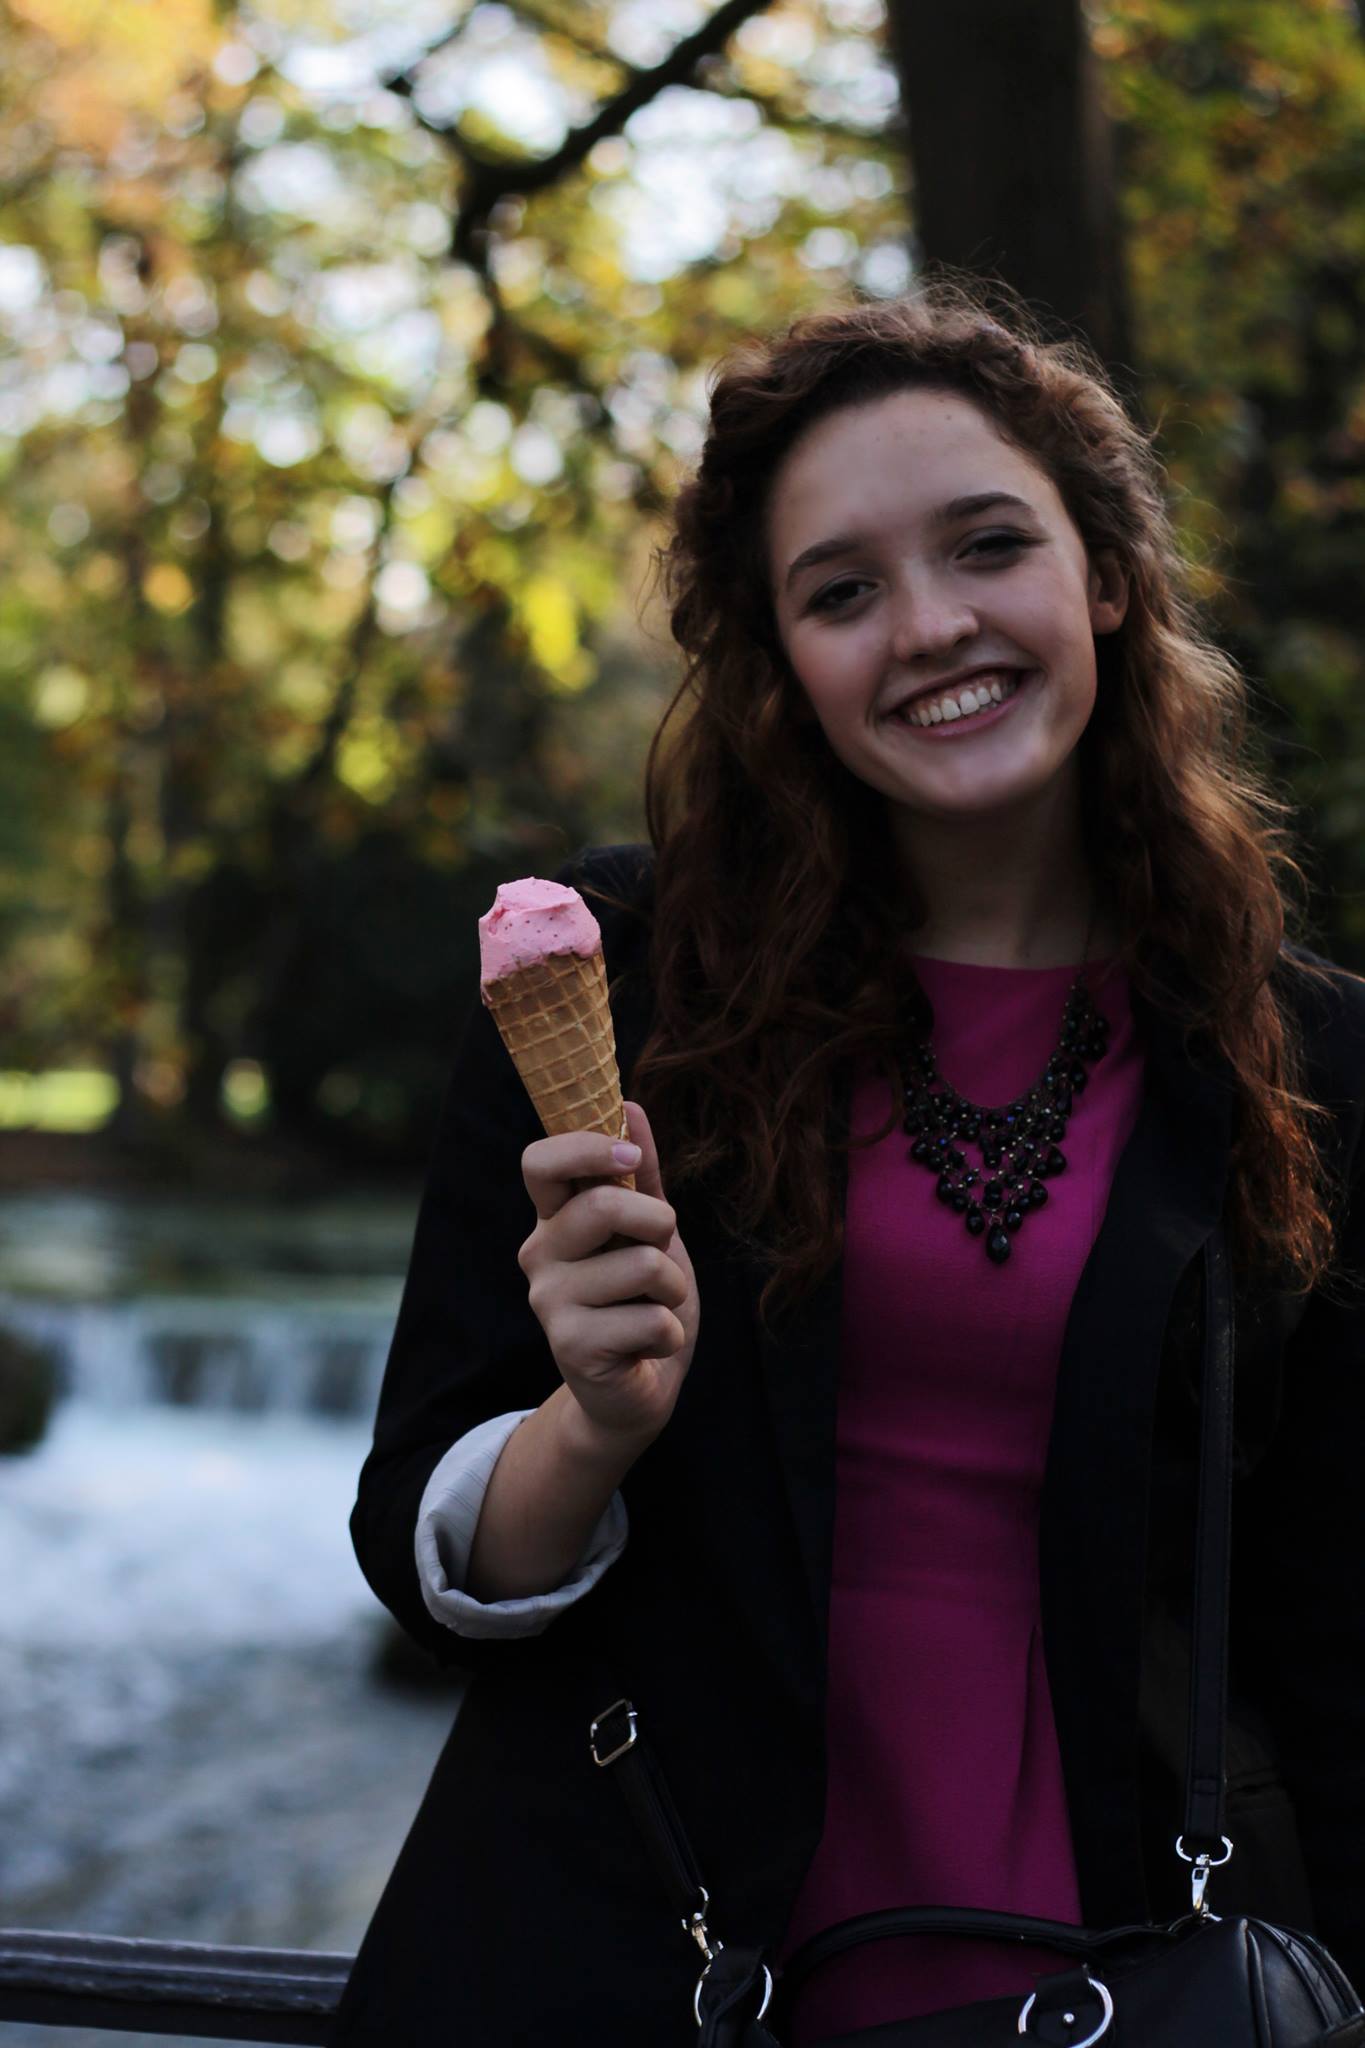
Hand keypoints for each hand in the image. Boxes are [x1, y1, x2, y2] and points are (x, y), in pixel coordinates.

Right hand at [518, 1100, 699, 1448]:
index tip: (630, 1157)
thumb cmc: (643, 1301)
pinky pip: (652, 1318)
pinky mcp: (572, 1347)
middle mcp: (539, 1254)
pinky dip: (669, 1332)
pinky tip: (647, 1347)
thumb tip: (630, 1106)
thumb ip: (640, 1176)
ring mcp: (550, 1302)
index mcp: (554, 1219)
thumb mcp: (649, 1233)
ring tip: (655, 1309)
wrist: (639, 1390)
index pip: (539, 1162)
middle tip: (661, 1251)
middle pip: (602, 1206)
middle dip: (659, 1224)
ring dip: (673, 1290)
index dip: (585, 1146)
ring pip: (642, 1265)